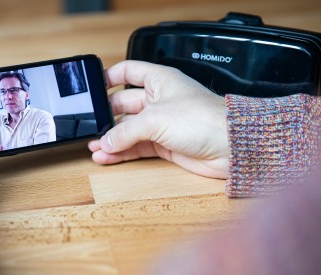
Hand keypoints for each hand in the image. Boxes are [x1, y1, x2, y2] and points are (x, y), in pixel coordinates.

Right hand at [88, 60, 228, 178]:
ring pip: (129, 130)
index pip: (129, 71)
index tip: (93, 87)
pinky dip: (122, 152)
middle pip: (124, 105)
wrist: (230, 146)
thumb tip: (106, 141)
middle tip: (91, 126)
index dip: (110, 77)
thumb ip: (125, 131)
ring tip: (95, 147)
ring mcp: (162, 124)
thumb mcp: (155, 119)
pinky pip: (137, 147)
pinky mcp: (165, 145)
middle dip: (107, 116)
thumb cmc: (203, 119)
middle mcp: (160, 100)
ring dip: (112, 139)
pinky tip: (108, 157)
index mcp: (159, 80)